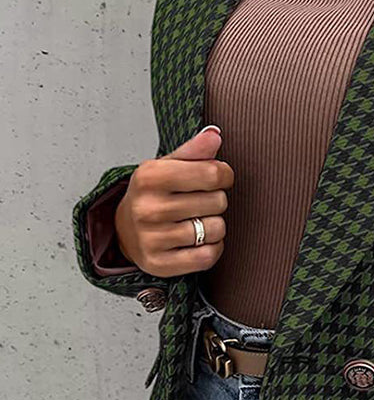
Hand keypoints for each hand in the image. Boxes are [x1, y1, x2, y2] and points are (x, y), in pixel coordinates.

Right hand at [114, 126, 232, 276]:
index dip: (224, 175)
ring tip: (197, 220)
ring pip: (216, 230)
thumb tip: (214, 135)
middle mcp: (147, 208)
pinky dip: (212, 248)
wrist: (124, 229)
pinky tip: (198, 240)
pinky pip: (208, 256)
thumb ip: (194, 150)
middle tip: (200, 201)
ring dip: (214, 225)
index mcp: (150, 176)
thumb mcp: (168, 165)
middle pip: (217, 202)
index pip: (212, 173)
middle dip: (216, 200)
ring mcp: (152, 239)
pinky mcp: (159, 264)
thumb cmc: (153, 194)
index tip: (217, 177)